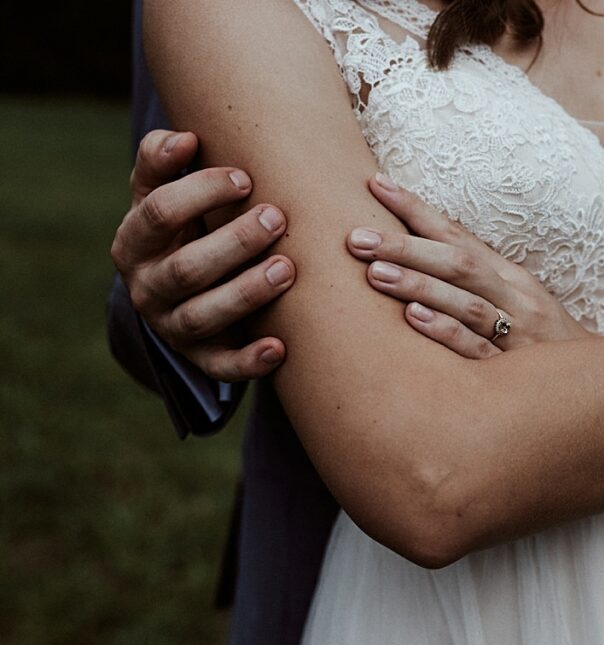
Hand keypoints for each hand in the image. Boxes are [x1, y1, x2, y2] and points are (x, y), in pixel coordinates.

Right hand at [110, 130, 294, 380]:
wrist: (179, 287)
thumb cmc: (183, 226)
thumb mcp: (162, 192)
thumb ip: (163, 160)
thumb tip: (185, 138)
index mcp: (134, 241)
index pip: (158, 214)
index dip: (200, 193)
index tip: (245, 178)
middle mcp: (147, 287)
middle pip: (186, 268)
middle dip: (234, 243)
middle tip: (277, 218)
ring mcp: (172, 326)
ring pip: (204, 316)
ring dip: (246, 293)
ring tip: (288, 269)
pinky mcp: (200, 357)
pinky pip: (221, 367)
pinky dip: (249, 362)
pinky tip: (279, 348)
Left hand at [345, 174, 589, 357]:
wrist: (594, 386)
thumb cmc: (541, 342)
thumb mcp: (514, 302)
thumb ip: (471, 281)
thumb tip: (414, 254)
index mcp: (509, 276)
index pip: (458, 235)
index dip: (417, 210)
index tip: (376, 184)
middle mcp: (514, 297)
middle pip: (458, 263)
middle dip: (406, 246)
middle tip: (356, 237)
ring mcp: (516, 334)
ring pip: (466, 303)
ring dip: (420, 285)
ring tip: (375, 272)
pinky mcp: (514, 372)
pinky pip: (478, 350)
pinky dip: (446, 332)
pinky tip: (413, 319)